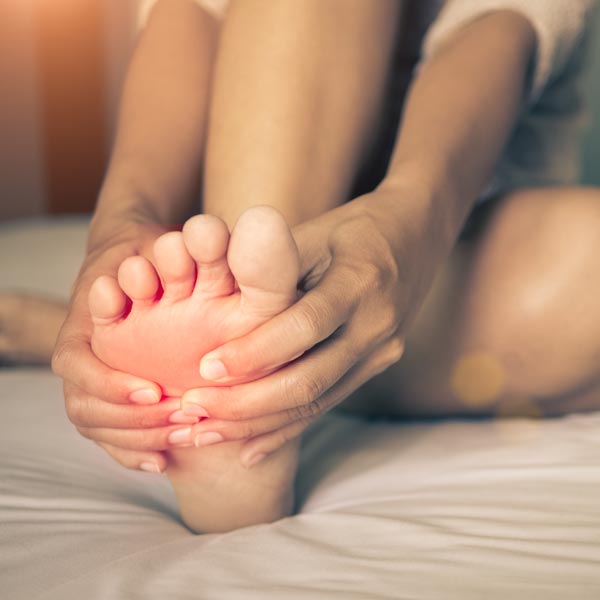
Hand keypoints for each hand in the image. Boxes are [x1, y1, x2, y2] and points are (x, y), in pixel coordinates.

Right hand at [52, 216, 174, 472]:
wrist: (139, 261)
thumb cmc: (150, 252)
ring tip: (181, 443)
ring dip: (136, 440)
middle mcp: (82, 356)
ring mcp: (94, 379)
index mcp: (83, 323)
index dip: (109, 383)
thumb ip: (171, 257)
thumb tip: (207, 244)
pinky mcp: (112, 396)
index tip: (152, 391)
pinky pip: (110, 435)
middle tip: (180, 424)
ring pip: (96, 426)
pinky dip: (133, 453)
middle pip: (84, 406)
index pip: (75, 364)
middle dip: (130, 422)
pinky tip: (164, 464)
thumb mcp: (159, 246)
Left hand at [182, 189, 430, 465]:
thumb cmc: (350, 229)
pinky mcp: (375, 367)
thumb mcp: (313, 233)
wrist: (414, 237)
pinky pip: (327, 404)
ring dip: (258, 424)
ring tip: (205, 433)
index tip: (206, 369)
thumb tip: (208, 303)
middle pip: (311, 380)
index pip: (305, 326)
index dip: (255, 352)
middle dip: (248, 403)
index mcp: (360, 281)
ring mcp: (381, 352)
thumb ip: (269, 266)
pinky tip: (248, 449)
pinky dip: (285, 428)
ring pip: (317, 402)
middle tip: (193, 411)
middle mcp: (377, 325)